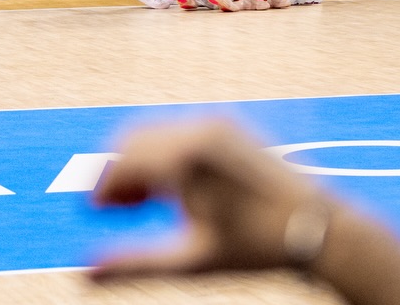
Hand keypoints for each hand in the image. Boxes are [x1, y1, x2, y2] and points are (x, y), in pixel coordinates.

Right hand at [91, 121, 327, 279]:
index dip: (99, 188)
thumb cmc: (255, 247)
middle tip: (113, 209)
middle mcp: (197, 132)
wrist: (315, 224)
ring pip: (154, 134)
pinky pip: (179, 131)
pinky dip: (164, 154)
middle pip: (131, 140)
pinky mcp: (228, 126)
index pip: (119, 163)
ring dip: (139, 162)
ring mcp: (215, 125)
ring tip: (141, 202)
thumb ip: (133, 264)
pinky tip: (171, 188)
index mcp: (184, 160)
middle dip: (115, 171)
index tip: (91, 212)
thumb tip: (84, 273)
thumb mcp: (191, 262)